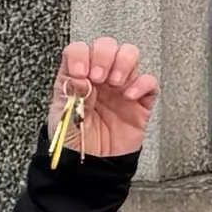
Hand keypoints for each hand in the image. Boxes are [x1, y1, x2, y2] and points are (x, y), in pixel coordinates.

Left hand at [50, 38, 158, 157]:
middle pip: (107, 45)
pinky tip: (130, 96)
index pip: (79, 49)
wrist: (94, 166)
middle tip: (99, 77)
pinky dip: (142, 84)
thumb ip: (70, 95)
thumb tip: (81, 77)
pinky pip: (149, 81)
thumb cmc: (75, 141)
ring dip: (123, 63)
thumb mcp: (62, 117)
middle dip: (104, 55)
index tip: (81, 72)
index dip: (81, 54)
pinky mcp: (140, 100)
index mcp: (77, 77)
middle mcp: (100, 76)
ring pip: (129, 54)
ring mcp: (121, 86)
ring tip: (115, 83)